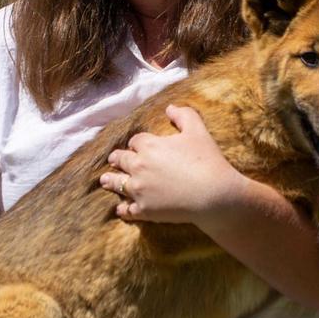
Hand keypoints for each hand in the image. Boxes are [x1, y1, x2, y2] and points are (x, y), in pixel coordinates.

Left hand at [99, 104, 247, 225]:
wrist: (213, 194)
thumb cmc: (206, 160)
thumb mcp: (197, 131)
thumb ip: (184, 115)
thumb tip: (170, 108)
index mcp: (149, 145)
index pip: (135, 141)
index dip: (137, 143)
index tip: (137, 146)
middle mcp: (138, 166)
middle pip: (121, 159)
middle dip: (117, 158)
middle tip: (114, 159)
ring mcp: (139, 189)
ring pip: (118, 183)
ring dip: (110, 180)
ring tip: (104, 180)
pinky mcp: (144, 209)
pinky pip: (127, 209)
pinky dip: (123, 208)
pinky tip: (120, 208)